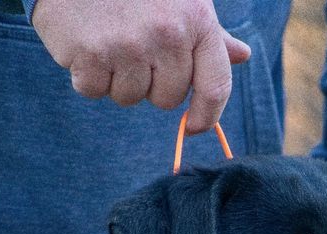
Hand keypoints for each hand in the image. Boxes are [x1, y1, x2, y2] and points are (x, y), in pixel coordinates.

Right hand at [31, 0, 250, 132]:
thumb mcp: (181, 0)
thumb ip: (209, 33)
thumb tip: (241, 56)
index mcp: (197, 21)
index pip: (215, 86)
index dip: (207, 115)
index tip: (194, 127)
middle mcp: (167, 35)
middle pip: (167, 99)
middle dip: (150, 83)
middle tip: (132, 47)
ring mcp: (128, 46)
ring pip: (128, 97)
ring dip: (115, 78)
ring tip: (107, 38)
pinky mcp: (91, 54)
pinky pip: (93, 90)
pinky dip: (85, 73)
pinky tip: (84, 40)